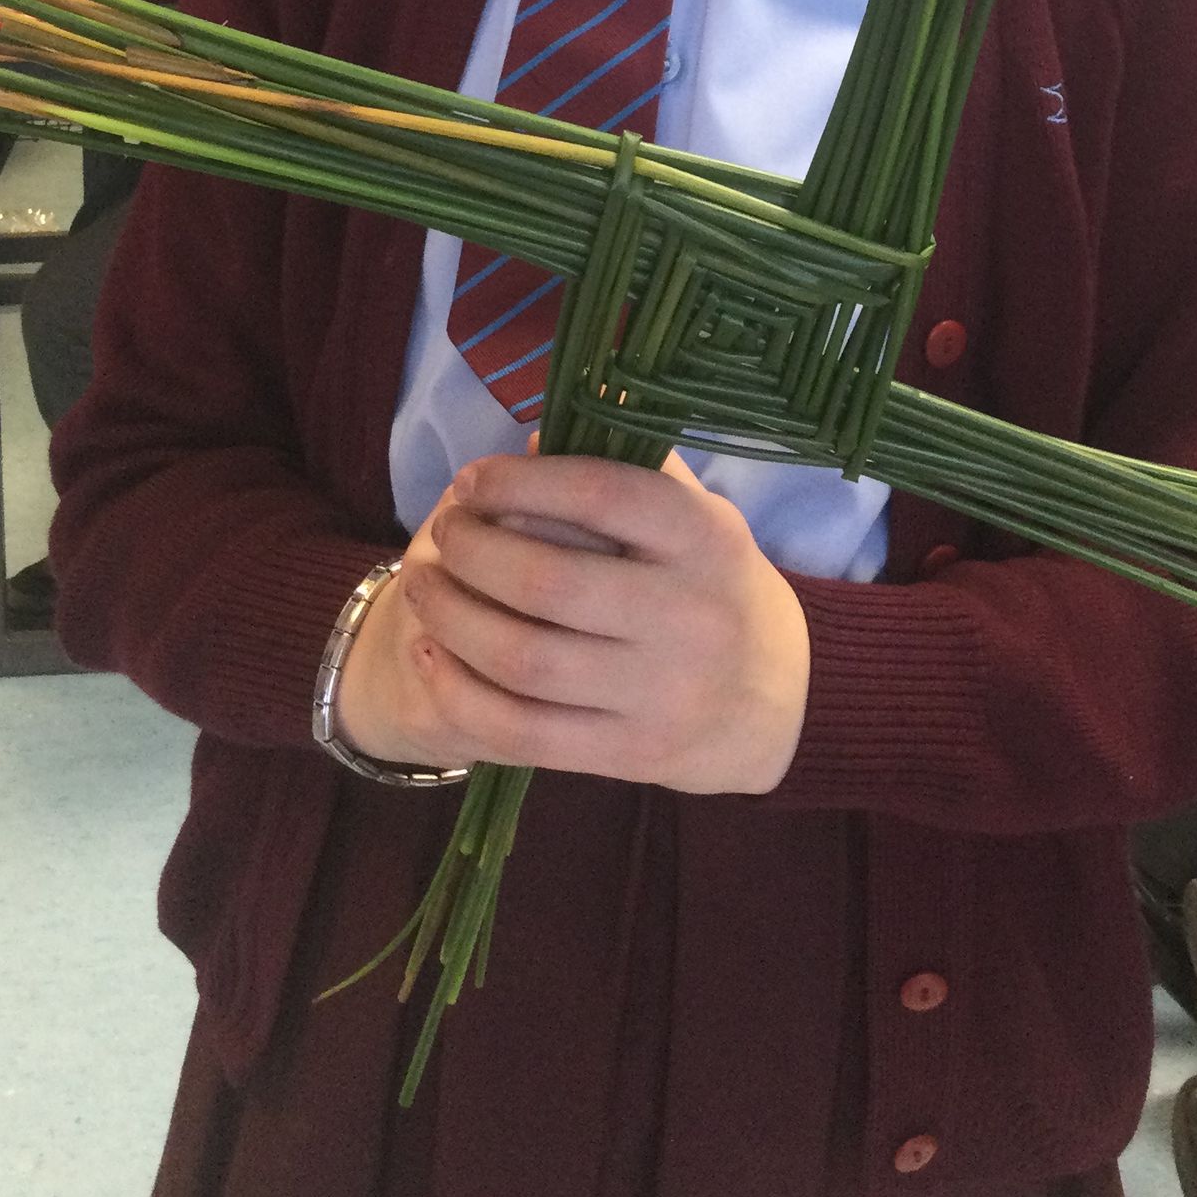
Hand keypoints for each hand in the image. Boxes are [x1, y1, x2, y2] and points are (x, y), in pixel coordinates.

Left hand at [340, 451, 811, 794]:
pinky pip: (522, 730)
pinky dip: (461, 692)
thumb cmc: (712, 584)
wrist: (772, 700)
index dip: (520, 483)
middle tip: (443, 533)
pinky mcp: (629, 754)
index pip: (599, 495)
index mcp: (703, 538)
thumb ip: (625, 470)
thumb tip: (529, 442)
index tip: (471, 480)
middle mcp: (687, 616)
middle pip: (548, 582)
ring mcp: (659, 693)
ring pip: (524, 660)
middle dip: (472, 551)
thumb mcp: (697, 513)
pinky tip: (432, 654)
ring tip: (423, 586)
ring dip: (452, 618)